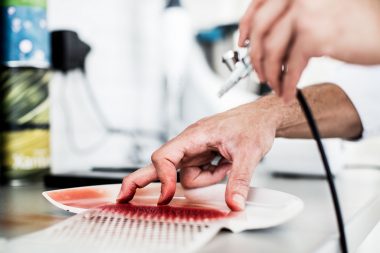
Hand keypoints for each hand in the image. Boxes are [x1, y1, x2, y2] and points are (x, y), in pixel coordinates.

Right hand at [117, 98, 281, 210]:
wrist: (262, 118)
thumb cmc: (252, 124)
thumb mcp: (249, 153)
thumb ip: (240, 180)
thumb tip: (233, 203)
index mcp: (194, 135)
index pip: (165, 156)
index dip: (163, 178)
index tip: (167, 196)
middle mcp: (190, 143)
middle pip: (159, 164)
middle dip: (141, 180)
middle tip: (124, 195)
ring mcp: (195, 151)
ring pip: (185, 175)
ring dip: (204, 179)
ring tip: (225, 166)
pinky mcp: (201, 157)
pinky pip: (197, 175)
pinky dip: (210, 176)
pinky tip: (224, 165)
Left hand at [239, 0, 379, 101]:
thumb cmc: (355, 22)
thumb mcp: (317, 11)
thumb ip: (290, 19)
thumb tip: (261, 39)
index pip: (258, 4)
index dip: (245, 26)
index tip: (242, 42)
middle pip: (259, 29)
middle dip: (255, 57)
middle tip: (258, 73)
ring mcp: (307, 13)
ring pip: (271, 50)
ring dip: (269, 74)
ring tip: (275, 86)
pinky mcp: (315, 36)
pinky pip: (289, 66)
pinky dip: (286, 84)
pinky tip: (287, 92)